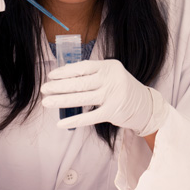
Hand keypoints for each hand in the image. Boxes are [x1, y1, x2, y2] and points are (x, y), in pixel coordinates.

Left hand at [41, 59, 168, 135]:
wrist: (145, 105)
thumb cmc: (121, 88)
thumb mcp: (110, 74)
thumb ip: (92, 73)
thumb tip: (64, 75)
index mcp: (109, 66)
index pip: (83, 67)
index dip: (65, 71)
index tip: (51, 75)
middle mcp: (111, 79)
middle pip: (80, 82)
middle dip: (59, 86)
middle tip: (44, 89)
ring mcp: (113, 96)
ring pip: (82, 98)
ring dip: (61, 101)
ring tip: (46, 102)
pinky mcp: (113, 112)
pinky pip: (89, 117)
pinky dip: (74, 120)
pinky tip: (60, 122)